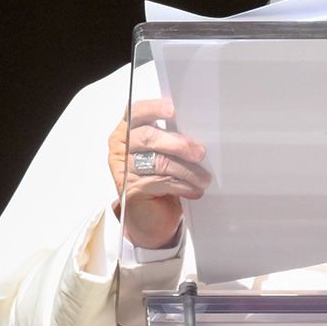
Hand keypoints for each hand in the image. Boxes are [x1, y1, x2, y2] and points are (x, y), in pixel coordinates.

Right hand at [108, 99, 208, 249]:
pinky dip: (181, 186)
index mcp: (129, 128)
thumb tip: (201, 131)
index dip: (155, 109)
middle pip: (148, 137)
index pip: (138, 112)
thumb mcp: (167, 152)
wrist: (151, 216)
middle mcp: (122, 145)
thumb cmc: (160, 176)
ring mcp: (124, 168)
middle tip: (199, 153)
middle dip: (178, 144)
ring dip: (186, 170)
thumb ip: (174, 137)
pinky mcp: (129, 189)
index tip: (174, 111)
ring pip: (158, 162)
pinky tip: (193, 189)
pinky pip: (160, 182)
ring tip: (204, 179)